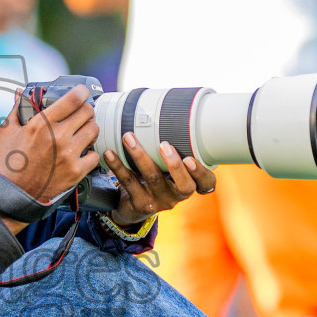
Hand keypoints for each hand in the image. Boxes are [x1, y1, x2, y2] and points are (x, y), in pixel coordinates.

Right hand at [0, 85, 100, 214]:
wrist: (14, 195)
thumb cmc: (9, 163)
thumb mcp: (6, 132)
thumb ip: (17, 110)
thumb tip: (20, 92)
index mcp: (41, 123)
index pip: (73, 99)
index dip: (81, 92)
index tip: (82, 92)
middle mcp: (58, 136)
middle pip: (88, 112)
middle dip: (86, 110)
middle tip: (82, 114)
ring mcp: (69, 154)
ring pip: (94, 130)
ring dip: (90, 129)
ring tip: (83, 132)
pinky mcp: (76, 171)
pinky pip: (95, 155)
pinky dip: (90, 153)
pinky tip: (82, 153)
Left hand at [101, 136, 216, 226]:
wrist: (133, 208)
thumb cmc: (156, 179)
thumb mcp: (168, 168)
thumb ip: (173, 149)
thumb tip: (167, 109)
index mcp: (188, 184)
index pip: (206, 184)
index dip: (202, 173)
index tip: (191, 159)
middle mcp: (177, 195)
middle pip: (184, 185)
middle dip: (174, 165)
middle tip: (164, 145)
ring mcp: (159, 201)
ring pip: (152, 178)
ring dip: (140, 155)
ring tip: (128, 138)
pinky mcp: (140, 204)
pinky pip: (128, 182)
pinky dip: (118, 165)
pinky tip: (110, 153)